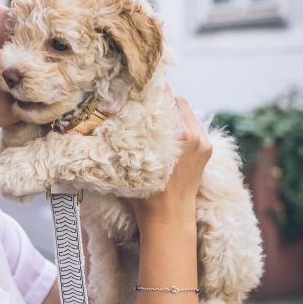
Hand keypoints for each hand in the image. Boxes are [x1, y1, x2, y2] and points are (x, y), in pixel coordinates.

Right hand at [124, 85, 212, 227]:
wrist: (170, 219)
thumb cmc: (145, 196)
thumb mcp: (129, 163)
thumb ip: (121, 139)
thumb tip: (96, 121)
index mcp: (177, 135)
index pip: (166, 97)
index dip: (152, 89)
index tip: (138, 84)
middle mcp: (193, 135)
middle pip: (178, 101)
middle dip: (161, 97)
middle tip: (142, 96)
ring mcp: (203, 142)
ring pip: (186, 111)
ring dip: (171, 109)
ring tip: (152, 112)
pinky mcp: (207, 149)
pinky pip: (193, 125)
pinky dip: (180, 121)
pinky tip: (165, 128)